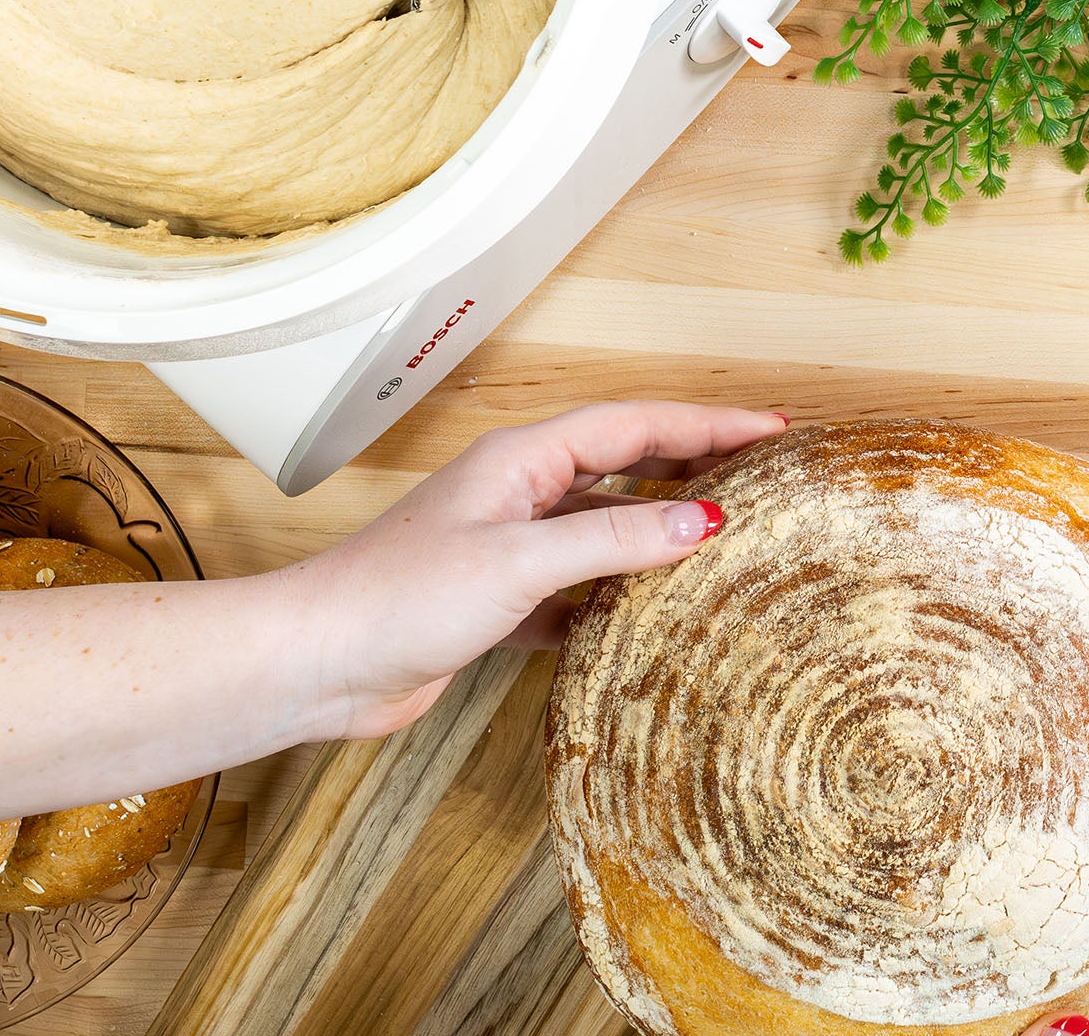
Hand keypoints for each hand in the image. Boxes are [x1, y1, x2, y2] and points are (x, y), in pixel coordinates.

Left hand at [278, 401, 785, 736]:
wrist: (314, 664)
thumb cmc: (398, 599)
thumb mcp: (519, 562)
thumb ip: (614, 539)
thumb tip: (704, 520)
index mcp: (523, 460)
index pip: (636, 426)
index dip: (708, 425)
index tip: (773, 429)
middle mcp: (518, 493)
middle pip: (625, 466)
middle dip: (694, 466)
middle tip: (765, 478)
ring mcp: (507, 547)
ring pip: (604, 528)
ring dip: (660, 535)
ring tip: (726, 545)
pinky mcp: (497, 602)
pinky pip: (578, 589)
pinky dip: (618, 597)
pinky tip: (654, 618)